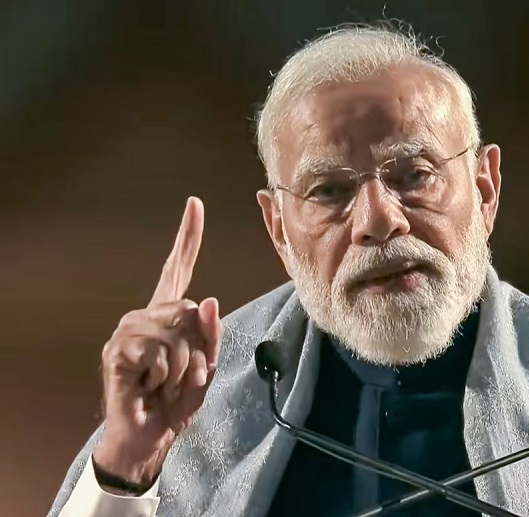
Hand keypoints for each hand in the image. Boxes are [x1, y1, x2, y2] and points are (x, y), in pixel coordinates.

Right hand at [92, 197, 220, 485]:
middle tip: (182, 375)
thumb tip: (210, 300)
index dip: (188, 237)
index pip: (178, 268)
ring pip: (178, 334)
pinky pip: (160, 353)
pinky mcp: (118, 350)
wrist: (150, 435)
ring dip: (183, 367)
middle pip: (192, 309)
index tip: (195, 204)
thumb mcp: (207, 368)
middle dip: (199, 350)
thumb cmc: (176, 400)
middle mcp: (147, 314)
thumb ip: (211, 336)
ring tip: (166, 382)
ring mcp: (129, 329)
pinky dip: (165, 377)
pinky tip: (150, 386)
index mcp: (169, 314)